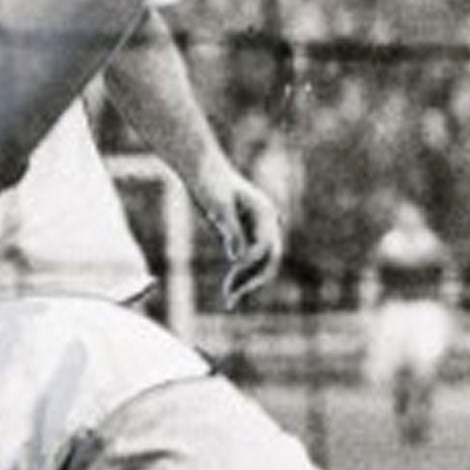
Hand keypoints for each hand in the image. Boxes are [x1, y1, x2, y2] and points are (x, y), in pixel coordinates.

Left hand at [205, 170, 283, 308]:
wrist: (200, 169)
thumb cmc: (210, 182)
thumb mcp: (218, 205)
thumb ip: (231, 230)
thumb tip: (238, 257)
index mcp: (265, 212)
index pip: (266, 245)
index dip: (251, 261)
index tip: (232, 270)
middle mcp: (266, 224)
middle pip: (269, 259)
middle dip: (253, 279)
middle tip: (232, 296)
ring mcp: (255, 231)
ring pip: (259, 265)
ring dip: (246, 283)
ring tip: (229, 300)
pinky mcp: (243, 238)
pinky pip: (246, 264)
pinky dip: (239, 279)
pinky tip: (229, 294)